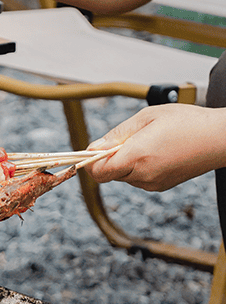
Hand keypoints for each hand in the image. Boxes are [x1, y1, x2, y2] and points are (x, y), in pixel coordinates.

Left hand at [85, 104, 225, 190]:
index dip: (90, 161)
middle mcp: (143, 175)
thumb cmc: (187, 122)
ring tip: (148, 141)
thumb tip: (93, 147)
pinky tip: (156, 151)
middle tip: (128, 137)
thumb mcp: (147, 117)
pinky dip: (138, 166)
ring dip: (125, 160)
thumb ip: (116, 134)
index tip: (92, 149)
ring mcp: (152, 184)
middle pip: (109, 173)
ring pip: (123, 175)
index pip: (98, 171)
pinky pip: (137, 178)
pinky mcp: (160, 186)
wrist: (219, 138)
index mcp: (137, 156)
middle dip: (110, 157)